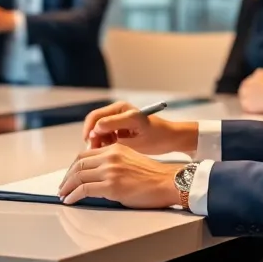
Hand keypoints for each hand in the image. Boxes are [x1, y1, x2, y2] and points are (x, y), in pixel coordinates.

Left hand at [57, 145, 179, 207]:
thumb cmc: (153, 176)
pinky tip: (70, 200)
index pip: (85, 155)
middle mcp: (109, 157)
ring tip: (63, 195)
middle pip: (78, 165)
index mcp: (114, 149)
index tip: (69, 176)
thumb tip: (96, 176)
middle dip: (67, 177)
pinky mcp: (111, 186)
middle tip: (62, 187)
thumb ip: (112, 164)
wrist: (167, 182)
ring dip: (67, 187)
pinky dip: (73, 195)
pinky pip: (84, 190)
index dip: (73, 167)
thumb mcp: (129, 161)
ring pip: (78, 176)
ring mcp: (110, 171)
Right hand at [81, 102, 197, 154]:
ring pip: (98, 127)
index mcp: (122, 109)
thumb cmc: (157, 138)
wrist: (171, 137)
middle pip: (94, 121)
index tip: (92, 148)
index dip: (91, 133)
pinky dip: (104, 140)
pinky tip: (110, 150)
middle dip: (92, 136)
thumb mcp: (136, 140)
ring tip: (103, 152)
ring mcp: (118, 115)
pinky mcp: (119, 123)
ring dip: (97, 139)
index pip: (96, 118)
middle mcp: (118, 109)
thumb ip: (114, 136)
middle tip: (94, 152)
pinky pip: (105, 131)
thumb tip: (94, 132)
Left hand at [238, 61, 262, 113]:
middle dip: (254, 90)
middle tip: (261, 96)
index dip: (262, 82)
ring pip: (244, 95)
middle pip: (249, 86)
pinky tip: (254, 110)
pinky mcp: (246, 103)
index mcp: (258, 73)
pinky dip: (248, 107)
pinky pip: (245, 105)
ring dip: (249, 98)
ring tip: (256, 103)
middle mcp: (249, 81)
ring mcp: (246, 93)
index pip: (257, 77)